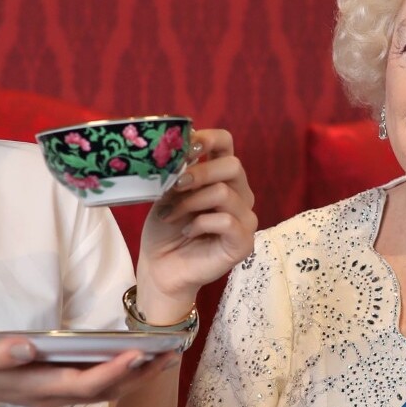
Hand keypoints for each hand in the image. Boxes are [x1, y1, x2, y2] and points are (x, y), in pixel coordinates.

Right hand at [0, 328, 179, 406]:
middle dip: (138, 374)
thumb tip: (27, 348)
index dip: (113, 371)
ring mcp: (54, 394)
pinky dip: (121, 375)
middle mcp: (51, 394)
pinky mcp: (56, 388)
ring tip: (166, 356)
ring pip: (104, 392)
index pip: (83, 383)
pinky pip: (96, 387)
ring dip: (136, 377)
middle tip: (170, 353)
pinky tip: (138, 360)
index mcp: (35, 385)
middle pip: (104, 391)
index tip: (139, 353)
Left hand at [136, 128, 256, 323]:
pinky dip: (199, 224)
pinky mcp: (244, 242)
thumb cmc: (165, 229)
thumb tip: (183, 149)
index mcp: (221, 177)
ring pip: (224, 193)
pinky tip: (187, 232)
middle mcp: (239, 194)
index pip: (226, 144)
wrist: (161, 267)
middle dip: (199, 173)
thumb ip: (179, 171)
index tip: (187, 148)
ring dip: (190, 203)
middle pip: (232, 165)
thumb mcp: (167, 193)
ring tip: (171, 216)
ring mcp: (244, 218)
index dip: (209, 139)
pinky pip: (226, 221)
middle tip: (174, 186)